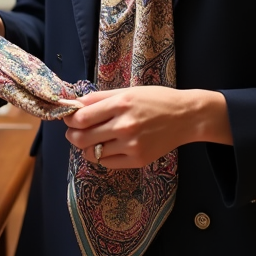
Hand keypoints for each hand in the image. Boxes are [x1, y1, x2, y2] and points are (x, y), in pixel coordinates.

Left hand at [63, 86, 231, 169]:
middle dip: (72, 134)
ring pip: (92, 153)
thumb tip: (74, 104)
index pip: (82, 118)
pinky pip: (107, 163)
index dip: (69, 119)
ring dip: (87, 146)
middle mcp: (124, 126)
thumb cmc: (157, 100)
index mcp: (121, 104)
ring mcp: (131, 145)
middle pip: (82, 137)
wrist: (186, 117)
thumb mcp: (128, 92)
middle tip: (73, 131)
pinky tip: (108, 146)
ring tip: (93, 139)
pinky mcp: (138, 160)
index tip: (68, 118)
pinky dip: (102, 156)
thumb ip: (100, 98)